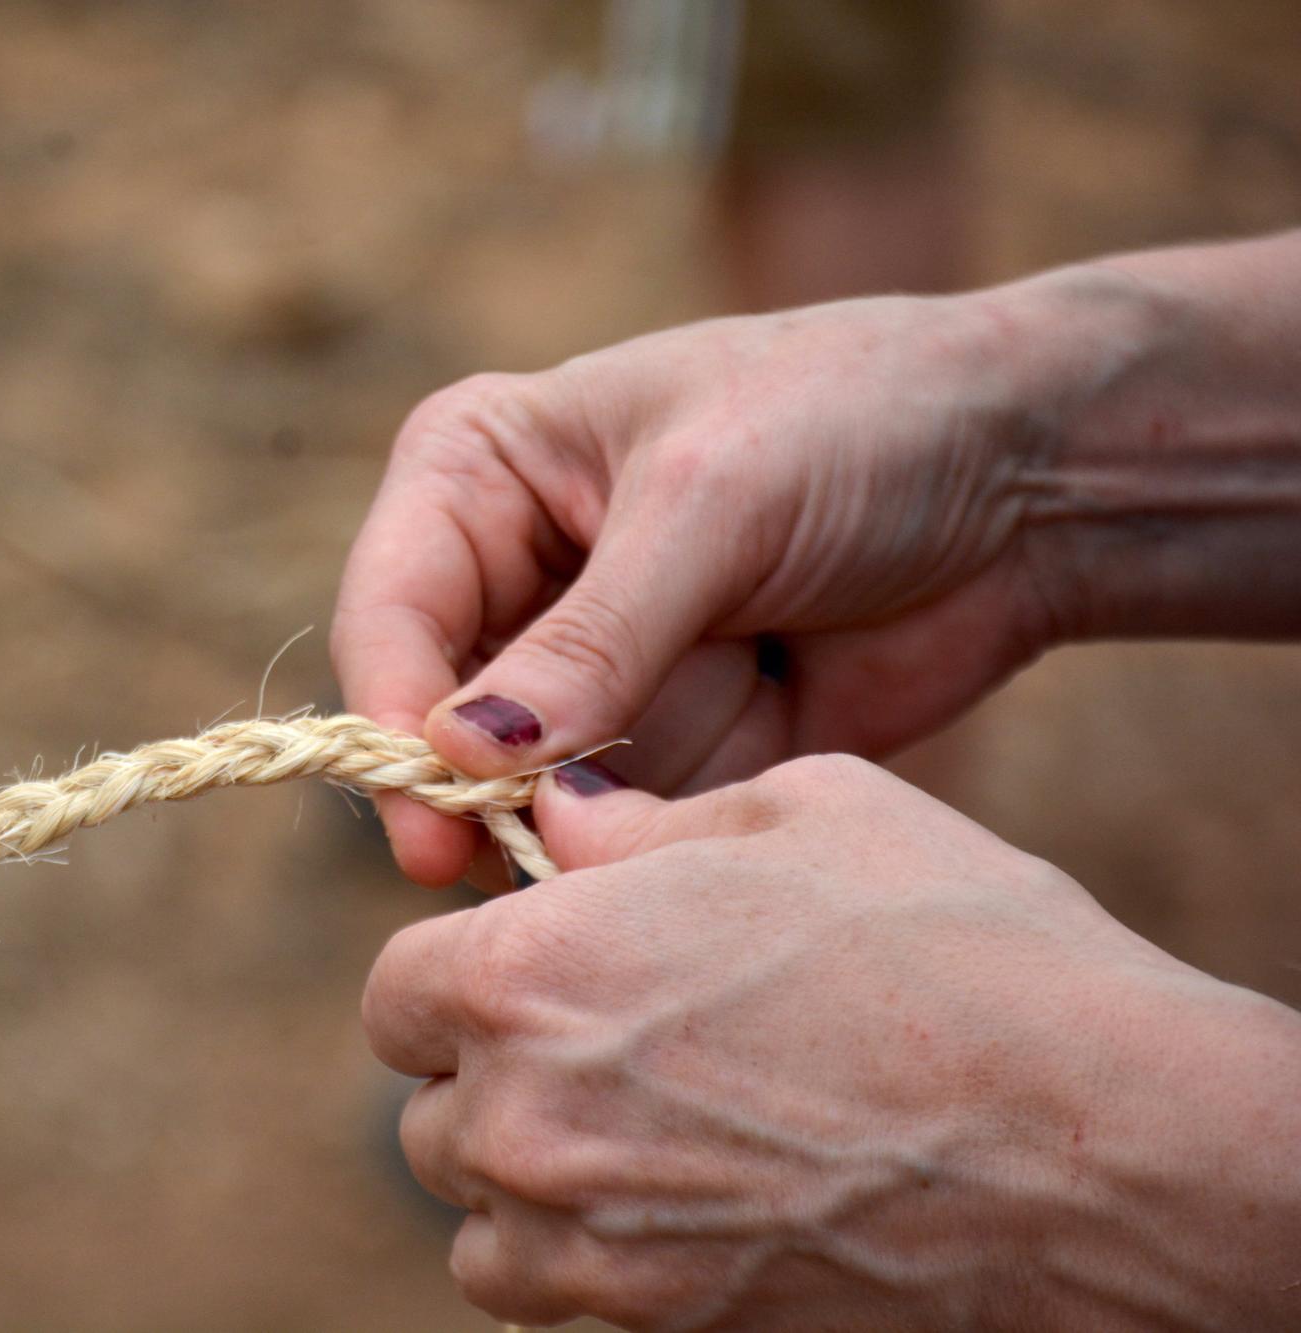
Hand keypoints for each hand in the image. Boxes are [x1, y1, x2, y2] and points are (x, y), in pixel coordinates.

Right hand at [331, 288, 1096, 887]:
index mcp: (481, 472)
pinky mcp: (665, 746)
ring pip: (526, 794)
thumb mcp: (715, 503)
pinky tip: (724, 807)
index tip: (432, 819)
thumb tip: (460, 757)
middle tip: (512, 874)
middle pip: (436, 723)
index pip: (392, 612)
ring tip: (683, 782)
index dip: (392, 719)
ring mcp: (587, 674)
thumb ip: (592, 639)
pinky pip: (622, 827)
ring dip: (583, 824)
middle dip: (483, 796)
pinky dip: (658, 842)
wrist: (1033, 477)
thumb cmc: (860, 417)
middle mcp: (513, 577)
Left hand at [363, 755, 1300, 1329]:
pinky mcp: (659, 1327)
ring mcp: (588, 1247)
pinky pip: (559, 1295)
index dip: (454, 972)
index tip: (521, 967)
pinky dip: (586, 1258)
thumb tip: (558, 818)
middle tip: (602, 1044)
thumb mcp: (797, 814)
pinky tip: (683, 1200)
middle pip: (430, 1115)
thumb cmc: (956, 949)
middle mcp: (528, 1122)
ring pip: (481, 1223)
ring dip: (527, 1180)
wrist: (1100, 1148)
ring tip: (638, 1129)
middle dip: (493, 1075)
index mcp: (529, 974)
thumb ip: (637, 824)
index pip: (392, 994)